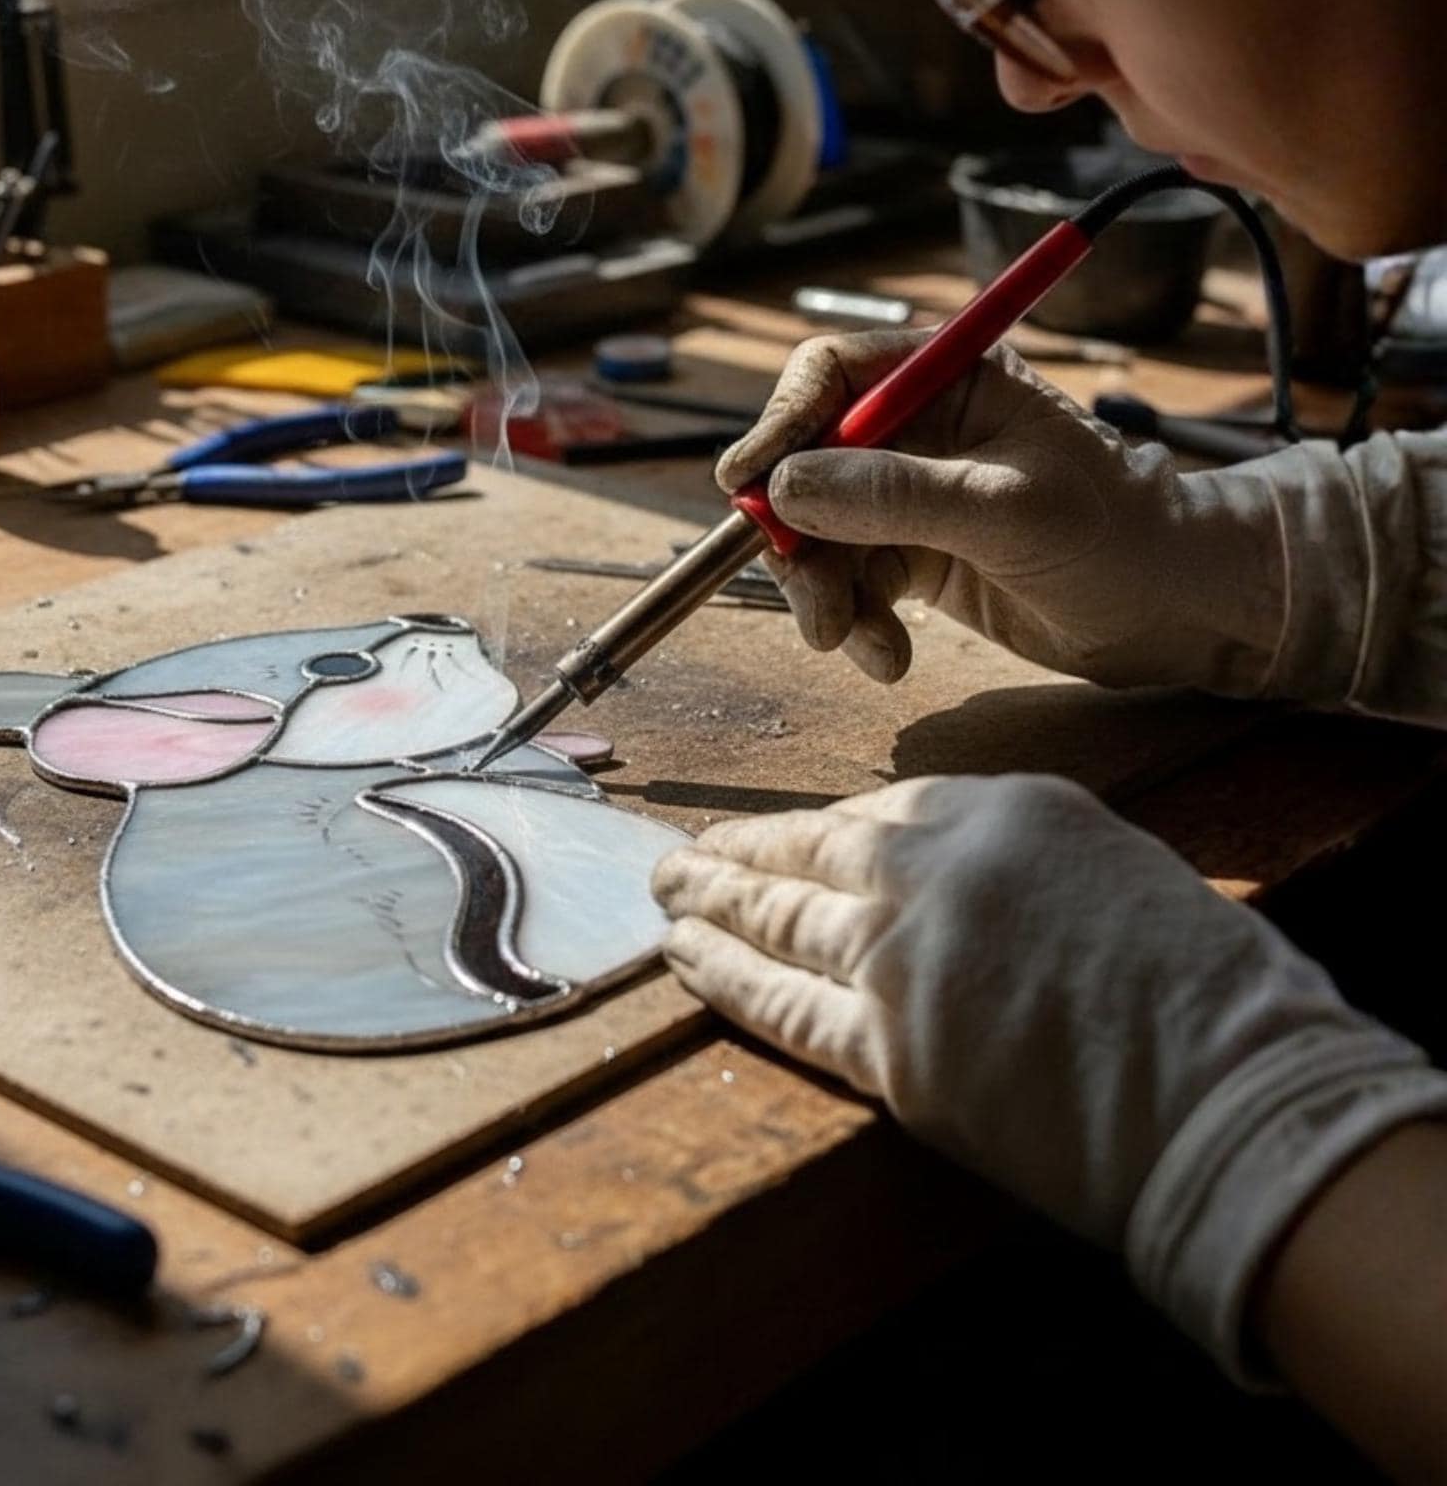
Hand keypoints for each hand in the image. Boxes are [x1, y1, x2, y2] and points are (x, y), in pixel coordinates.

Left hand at [652, 775, 1446, 1381]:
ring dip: (710, 904)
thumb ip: (1014, 863)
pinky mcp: (889, 1050)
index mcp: (997, 808)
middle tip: (680, 854)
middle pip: (807, 854)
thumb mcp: (1110, 868)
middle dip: (736, 854)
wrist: (1234, 1091)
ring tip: (665, 894)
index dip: (812, 833)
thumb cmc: (1209, 989)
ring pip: (778, 919)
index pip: (875, 814)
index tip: (774, 839)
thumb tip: (946, 887)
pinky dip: (725, 980)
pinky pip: (783, 1006)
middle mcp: (933, 868)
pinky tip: (682, 961)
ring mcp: (901, 957)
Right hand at [718, 330, 1285, 690]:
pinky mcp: (913, 555)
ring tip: (855, 640)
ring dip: (823, 592)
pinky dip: (854, 624)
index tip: (744, 481)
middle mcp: (917, 427)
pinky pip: (848, 581)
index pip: (829, 374)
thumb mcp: (1007, 509)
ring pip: (816, 532)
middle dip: (795, 533)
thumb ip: (896, 494)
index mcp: (947, 377)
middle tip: (809, 596)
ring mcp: (910, 494)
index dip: (779, 421)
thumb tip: (786, 488)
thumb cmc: (1119, 536)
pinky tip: (889, 656)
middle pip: (805, 460)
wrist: (1178, 614)